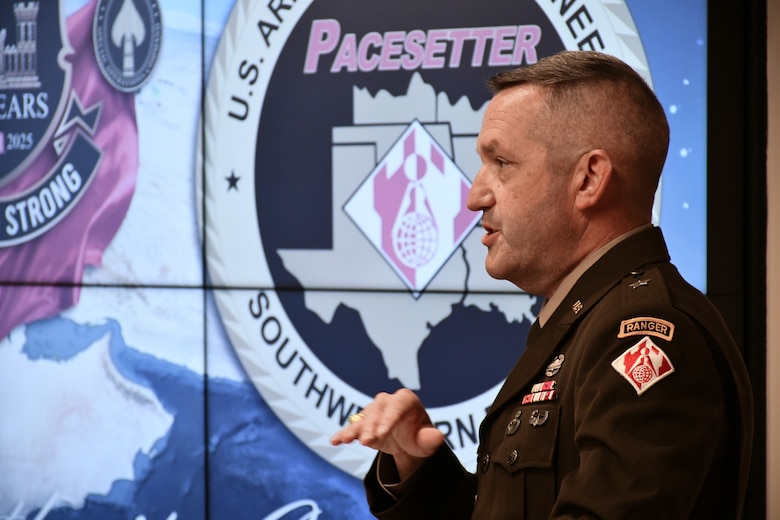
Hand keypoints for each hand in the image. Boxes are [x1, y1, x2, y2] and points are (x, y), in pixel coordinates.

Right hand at [330, 388, 444, 479]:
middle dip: (371, 426)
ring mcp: (373, 411)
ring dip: (355, 429)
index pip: (396, 407)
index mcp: (405, 400)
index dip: (388, 419)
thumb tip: (438, 436)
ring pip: (362, 418)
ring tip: (346, 440)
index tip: (382, 434)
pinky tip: (335, 441)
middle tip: (367, 441)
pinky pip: (352, 427)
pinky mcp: (362, 424)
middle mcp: (387, 402)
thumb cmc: (419, 437)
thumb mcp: (427, 441)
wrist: (407, 442)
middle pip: (377, 410)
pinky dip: (344, 433)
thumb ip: (431, 438)